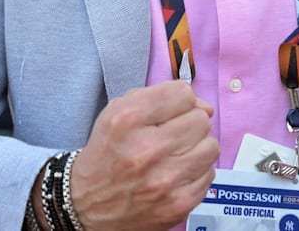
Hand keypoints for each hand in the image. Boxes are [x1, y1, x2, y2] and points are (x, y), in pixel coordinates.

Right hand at [70, 80, 219, 230]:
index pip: (183, 94)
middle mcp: (147, 148)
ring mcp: (165, 179)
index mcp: (127, 120)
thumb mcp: (117, 113)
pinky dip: (196, 172)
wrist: (87, 206)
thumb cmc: (107, 155)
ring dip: (196, 148)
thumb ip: (159, 97)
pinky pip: (209, 174)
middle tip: (172, 136)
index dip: (179, 101)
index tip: (171, 111)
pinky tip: (176, 174)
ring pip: (211, 146)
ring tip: (177, 155)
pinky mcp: (179, 203)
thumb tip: (205, 106)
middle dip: (189, 124)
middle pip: (200, 120)